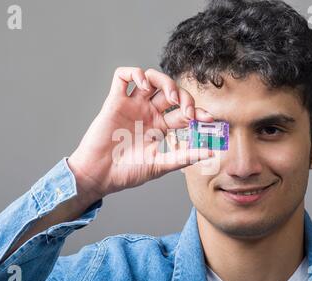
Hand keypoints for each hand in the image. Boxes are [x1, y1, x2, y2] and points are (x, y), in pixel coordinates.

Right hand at [67, 67, 213, 204]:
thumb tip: (210, 151)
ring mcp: (131, 105)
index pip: (183, 112)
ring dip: (164, 81)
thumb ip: (184, 156)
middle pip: (170, 91)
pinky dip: (135, 74)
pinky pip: (122, 77)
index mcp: (159, 126)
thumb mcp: (160, 164)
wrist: (100, 176)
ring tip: (170, 97)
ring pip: (150, 78)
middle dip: (184, 96)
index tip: (209, 119)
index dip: (198, 112)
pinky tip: (144, 87)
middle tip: (188, 111)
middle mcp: (147, 113)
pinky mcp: (114, 101)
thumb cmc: (127, 172)